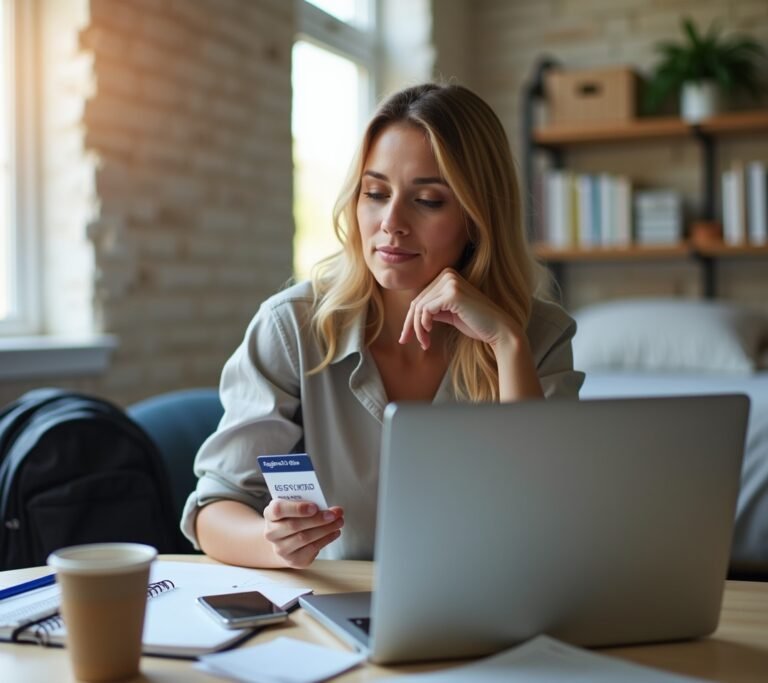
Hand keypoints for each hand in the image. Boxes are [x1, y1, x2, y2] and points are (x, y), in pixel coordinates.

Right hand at [262, 501, 343, 568]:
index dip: (297, 508)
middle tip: (334, 514)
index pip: (279, 510)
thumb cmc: (291, 517)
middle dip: (317, 519)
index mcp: (270, 514)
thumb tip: (328, 507)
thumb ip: (305, 503)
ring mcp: (281, 549)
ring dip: (325, 529)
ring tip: (339, 521)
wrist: (284, 540)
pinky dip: (326, 539)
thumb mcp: (293, 506)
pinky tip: (335, 532)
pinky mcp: (293, 560)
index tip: (314, 507)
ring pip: (305, 538)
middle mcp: (272, 533)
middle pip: (294, 525)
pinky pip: (312, 549)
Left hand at [399, 268, 522, 351]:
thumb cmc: (476, 324)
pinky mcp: (452, 294)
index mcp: (447, 276)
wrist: (499, 330)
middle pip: (417, 301)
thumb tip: (411, 314)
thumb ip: (433, 309)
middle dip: (410, 324)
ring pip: (419, 307)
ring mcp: (450, 282)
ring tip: (424, 343)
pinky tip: (429, 334)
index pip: (420, 297)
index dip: (410, 318)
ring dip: (418, 328)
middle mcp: (447, 274)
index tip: (405, 337)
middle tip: (406, 341)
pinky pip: (426, 310)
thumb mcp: (449, 313)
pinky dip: (423, 324)